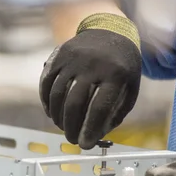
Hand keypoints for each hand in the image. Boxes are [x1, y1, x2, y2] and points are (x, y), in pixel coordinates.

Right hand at [39, 14, 141, 149]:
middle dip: (71, 126)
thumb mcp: (129, 86)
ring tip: (62, 127)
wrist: (109, 31)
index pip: (99, 108)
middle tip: (71, 139)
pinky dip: (47, 102)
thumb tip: (96, 136)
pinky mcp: (58, 56)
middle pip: (75, 103)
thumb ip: (116, 112)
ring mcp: (73, 59)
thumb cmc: (121, 66)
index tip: (84, 144)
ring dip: (57, 117)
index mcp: (115, 73)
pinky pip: (47, 83)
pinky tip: (51, 113)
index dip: (90, 129)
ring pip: (58, 95)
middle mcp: (93, 64)